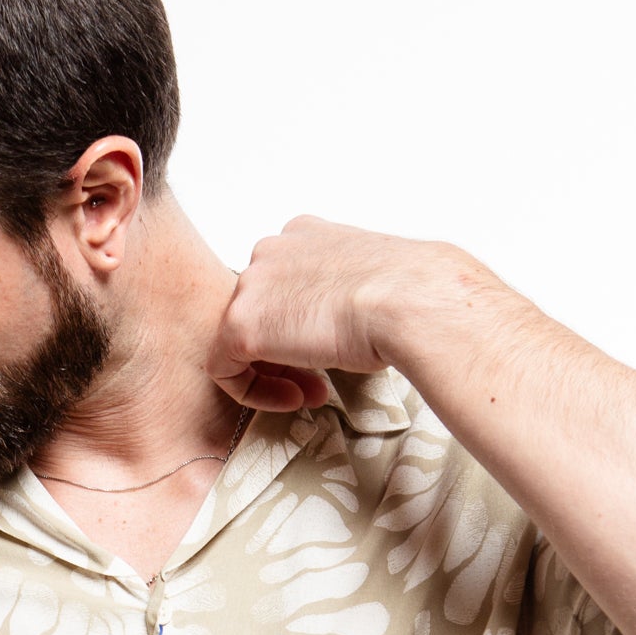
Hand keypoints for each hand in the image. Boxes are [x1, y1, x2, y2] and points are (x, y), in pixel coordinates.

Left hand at [207, 215, 454, 412]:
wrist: (408, 300)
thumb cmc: (410, 293)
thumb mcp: (374, 283)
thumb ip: (347, 294)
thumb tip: (352, 321)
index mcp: (304, 234)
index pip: (283, 284)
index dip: (302, 325)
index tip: (331, 348)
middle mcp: (271, 251)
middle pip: (260, 311)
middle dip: (286, 351)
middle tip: (319, 380)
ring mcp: (251, 286)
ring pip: (240, 339)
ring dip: (275, 372)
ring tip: (312, 392)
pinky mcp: (239, 326)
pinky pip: (225, 368)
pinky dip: (254, 392)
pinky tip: (293, 400)